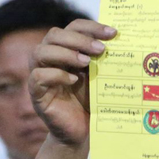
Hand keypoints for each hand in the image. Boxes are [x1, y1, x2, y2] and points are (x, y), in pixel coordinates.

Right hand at [28, 19, 115, 147]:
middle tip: (101, 49)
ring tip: (86, 62)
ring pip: (40, 51)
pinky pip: (37, 77)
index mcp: (66, 50)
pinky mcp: (37, 94)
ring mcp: (40, 75)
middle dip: (79, 39)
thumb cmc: (91, 102)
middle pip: (55, 35)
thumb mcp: (99, 77)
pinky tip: (73, 80)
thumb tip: (121, 41)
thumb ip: (103, 59)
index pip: (73, 27)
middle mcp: (50, 59)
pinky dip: (56, 75)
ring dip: (65, 53)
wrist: (82, 132)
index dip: (91, 27)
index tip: (112, 33)